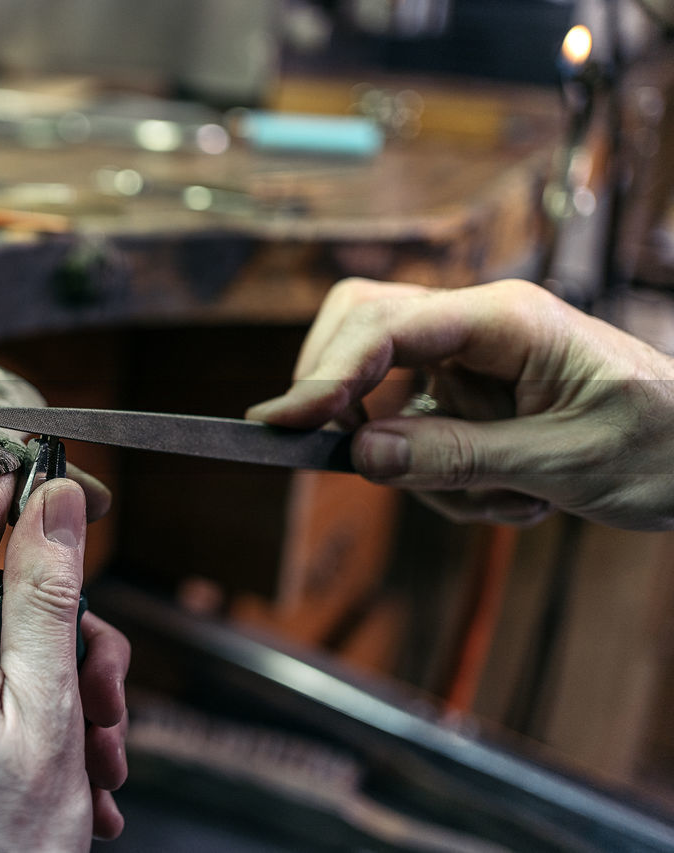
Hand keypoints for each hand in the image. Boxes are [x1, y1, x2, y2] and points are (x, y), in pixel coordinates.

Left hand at [0, 471, 129, 850]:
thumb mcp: (46, 708)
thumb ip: (46, 590)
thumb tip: (54, 496)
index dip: (33, 482)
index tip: (89, 491)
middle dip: (72, 634)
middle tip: (109, 700)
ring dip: (65, 689)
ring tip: (95, 762)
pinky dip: (34, 715)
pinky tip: (69, 775)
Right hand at [247, 278, 673, 529]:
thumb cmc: (663, 443)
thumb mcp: (564, 461)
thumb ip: (459, 457)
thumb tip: (363, 457)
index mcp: (508, 318)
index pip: (391, 325)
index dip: (330, 371)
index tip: (285, 422)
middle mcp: (478, 326)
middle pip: (364, 328)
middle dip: (343, 396)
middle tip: (340, 456)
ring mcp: (469, 360)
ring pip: (380, 392)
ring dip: (417, 463)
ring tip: (501, 500)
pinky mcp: (467, 396)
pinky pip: (410, 431)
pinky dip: (438, 479)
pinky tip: (507, 496)